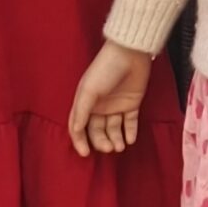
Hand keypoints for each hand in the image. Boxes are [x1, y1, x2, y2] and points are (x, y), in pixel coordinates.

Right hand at [67, 42, 153, 157]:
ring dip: (116, 139)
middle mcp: (100, 106)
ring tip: (120, 146)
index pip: (79, 126)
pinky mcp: (132, 103)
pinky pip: (130, 122)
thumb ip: (81, 111)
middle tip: (109, 148)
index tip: (85, 153)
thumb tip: (75, 130)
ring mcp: (116, 105)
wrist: (130, 53)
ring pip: (114, 129)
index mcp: (85, 102)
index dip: (80, 141)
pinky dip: (130, 132)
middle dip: (102, 141)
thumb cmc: (105, 68)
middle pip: (98, 131)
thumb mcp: (89, 90)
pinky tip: (130, 140)